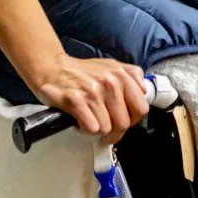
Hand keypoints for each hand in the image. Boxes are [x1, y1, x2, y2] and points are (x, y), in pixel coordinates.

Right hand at [27, 55, 149, 143]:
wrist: (53, 68)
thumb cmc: (82, 71)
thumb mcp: (112, 66)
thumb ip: (132, 76)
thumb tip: (144, 92)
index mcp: (122, 75)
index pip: (141, 108)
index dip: (133, 120)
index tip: (126, 123)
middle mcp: (110, 83)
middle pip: (124, 123)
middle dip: (114, 131)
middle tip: (106, 129)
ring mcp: (93, 92)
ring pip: (107, 128)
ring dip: (97, 130)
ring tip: (90, 120)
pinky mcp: (76, 101)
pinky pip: (91, 128)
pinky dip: (85, 129)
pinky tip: (81, 121)